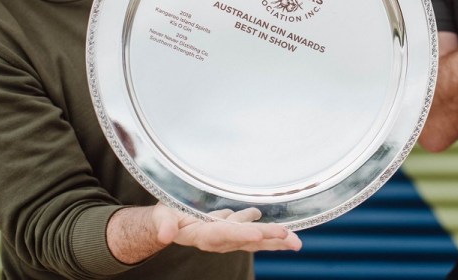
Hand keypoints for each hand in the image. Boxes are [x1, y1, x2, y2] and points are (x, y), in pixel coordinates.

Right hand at [153, 203, 301, 252]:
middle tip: (290, 238)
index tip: (258, 232)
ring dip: (275, 238)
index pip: (224, 234)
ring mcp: (227, 235)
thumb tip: (164, 234)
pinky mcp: (231, 229)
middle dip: (268, 239)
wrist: (168, 223)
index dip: (241, 233)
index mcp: (201, 235)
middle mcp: (218, 239)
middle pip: (245, 239)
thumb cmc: (165, 217)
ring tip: (295, 240)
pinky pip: (253, 230)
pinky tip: (284, 230)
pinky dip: (268, 230)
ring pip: (254, 237)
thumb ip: (163, 225)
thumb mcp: (161, 218)